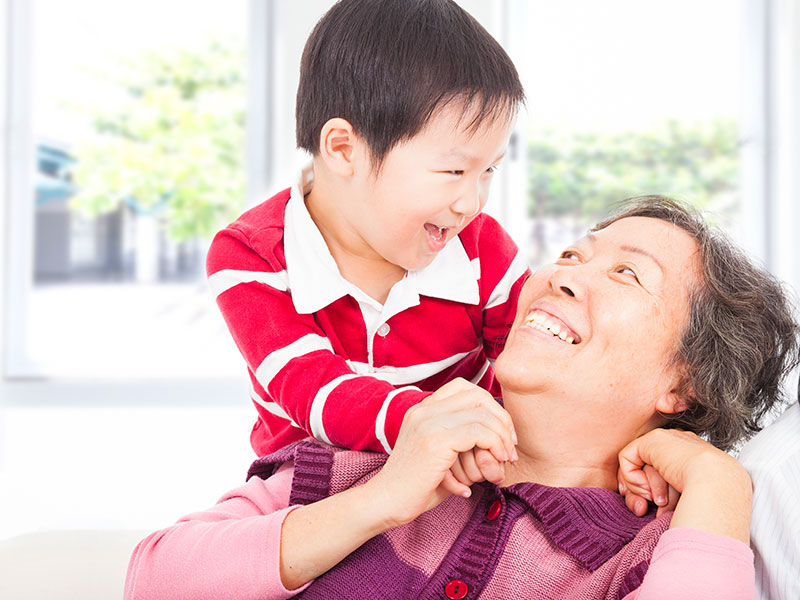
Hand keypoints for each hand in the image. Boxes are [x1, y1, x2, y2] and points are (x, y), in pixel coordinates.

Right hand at [367, 378, 516, 527]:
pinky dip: (494, 447)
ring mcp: (428, 422)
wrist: (386, 502)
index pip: (467, 389)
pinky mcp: (435, 441)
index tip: (502, 435)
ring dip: (501, 437)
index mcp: (424, 408)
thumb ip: (462, 438)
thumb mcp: (440, 454)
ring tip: (505, 460)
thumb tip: (501, 434)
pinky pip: (479, 433)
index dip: (491, 408)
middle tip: (510, 447)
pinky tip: (494, 467)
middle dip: (502, 420)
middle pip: (478, 396)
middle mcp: (424, 409)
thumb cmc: (417, 485)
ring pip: (482, 414)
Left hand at [617, 428, 751, 541]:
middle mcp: (679, 445)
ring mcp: (666, 440)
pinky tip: (647, 489)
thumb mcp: (684, 500)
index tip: (644, 508)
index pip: (660, 470)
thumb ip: (664, 498)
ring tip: (658, 502)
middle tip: (643, 509)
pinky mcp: (652, 441)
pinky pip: (627, 458)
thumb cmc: (710, 500)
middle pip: (646, 468)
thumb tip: (640, 507)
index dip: (647, 491)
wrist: (717, 485)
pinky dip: (632, 478)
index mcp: (693, 458)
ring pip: (638, 466)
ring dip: (642, 490)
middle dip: (639, 492)